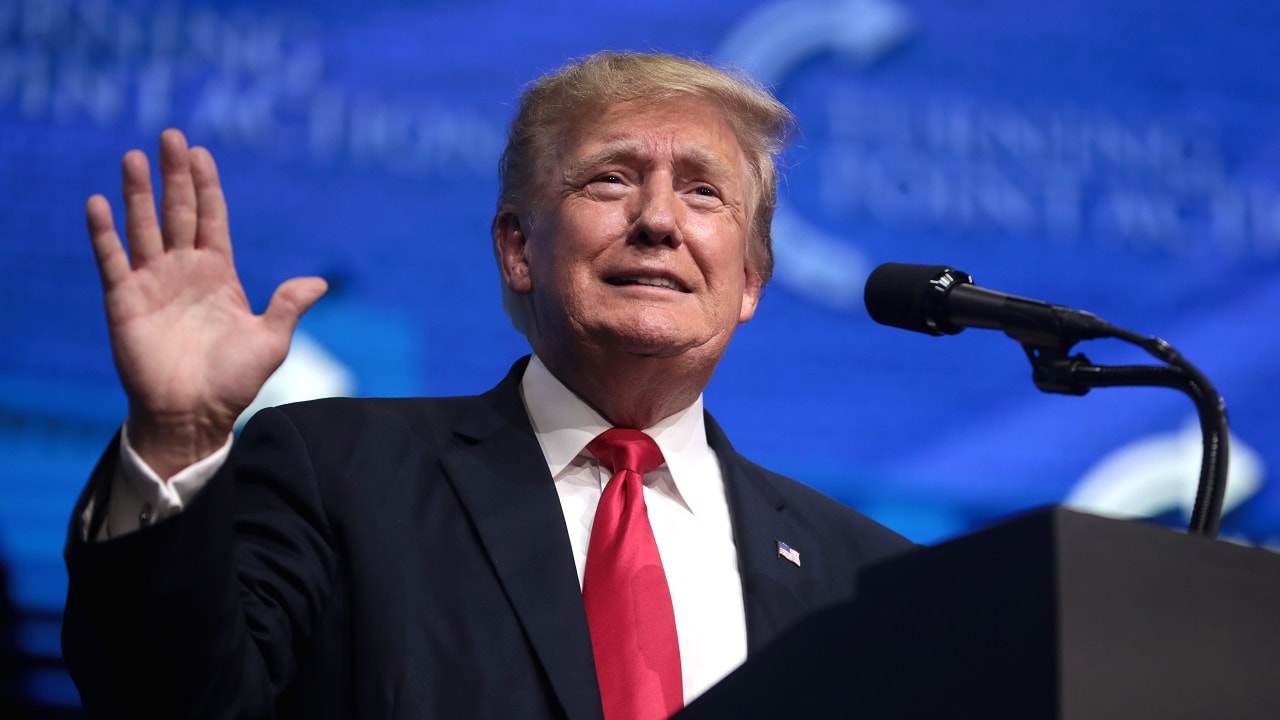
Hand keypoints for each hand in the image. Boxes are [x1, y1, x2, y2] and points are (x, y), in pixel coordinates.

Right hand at [87, 129, 326, 478]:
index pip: (211, 219)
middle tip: (172, 135)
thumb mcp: (271, 341)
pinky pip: (112, 260)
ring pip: (144, 227)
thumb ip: (288, 306)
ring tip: (135, 156)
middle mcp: (184, 271)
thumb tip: (320, 281)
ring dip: (138, 193)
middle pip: (177, 212)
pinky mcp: (125, 301)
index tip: (202, 153)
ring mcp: (153, 283)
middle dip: (174, 175)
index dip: (207, 186)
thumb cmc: (234, 382)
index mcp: (219, 275)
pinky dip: (104, 232)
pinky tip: (98, 202)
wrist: (195, 416)